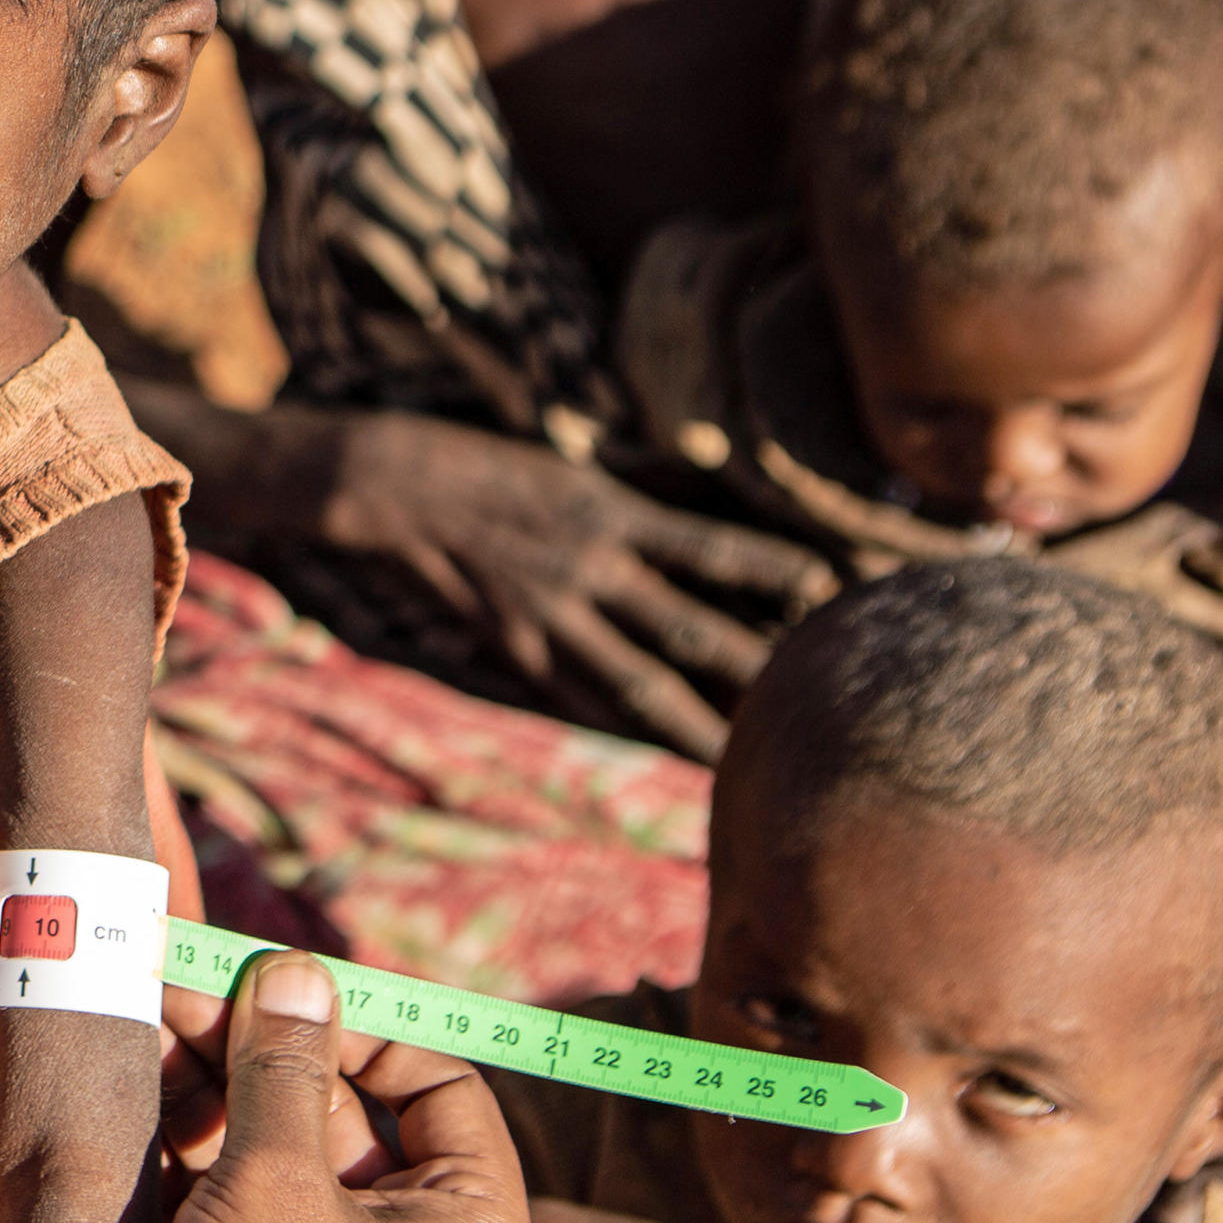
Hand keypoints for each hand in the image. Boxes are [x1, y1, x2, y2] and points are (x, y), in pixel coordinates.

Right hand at [91, 953, 537, 1222]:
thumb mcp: (278, 1182)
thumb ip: (282, 1068)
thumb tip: (295, 973)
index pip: (442, 1086)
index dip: (360, 1028)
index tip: (275, 994)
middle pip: (353, 1118)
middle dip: (264, 1056)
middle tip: (181, 996)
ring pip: (290, 1165)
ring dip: (221, 1104)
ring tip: (146, 1044)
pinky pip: (253, 1219)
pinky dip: (203, 1170)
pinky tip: (140, 1120)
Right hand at [310, 412, 832, 756]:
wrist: (396, 483)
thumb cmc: (491, 463)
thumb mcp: (577, 464)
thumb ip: (644, 485)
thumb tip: (713, 486)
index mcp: (609, 512)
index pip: (708, 544)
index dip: (769, 565)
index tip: (827, 583)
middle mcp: (588, 568)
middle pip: (685, 627)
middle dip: (751, 664)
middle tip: (812, 698)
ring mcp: (550, 613)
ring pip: (635, 681)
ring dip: (693, 722)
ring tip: (744, 759)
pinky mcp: (515, 644)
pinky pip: (578, 696)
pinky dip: (620, 728)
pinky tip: (656, 756)